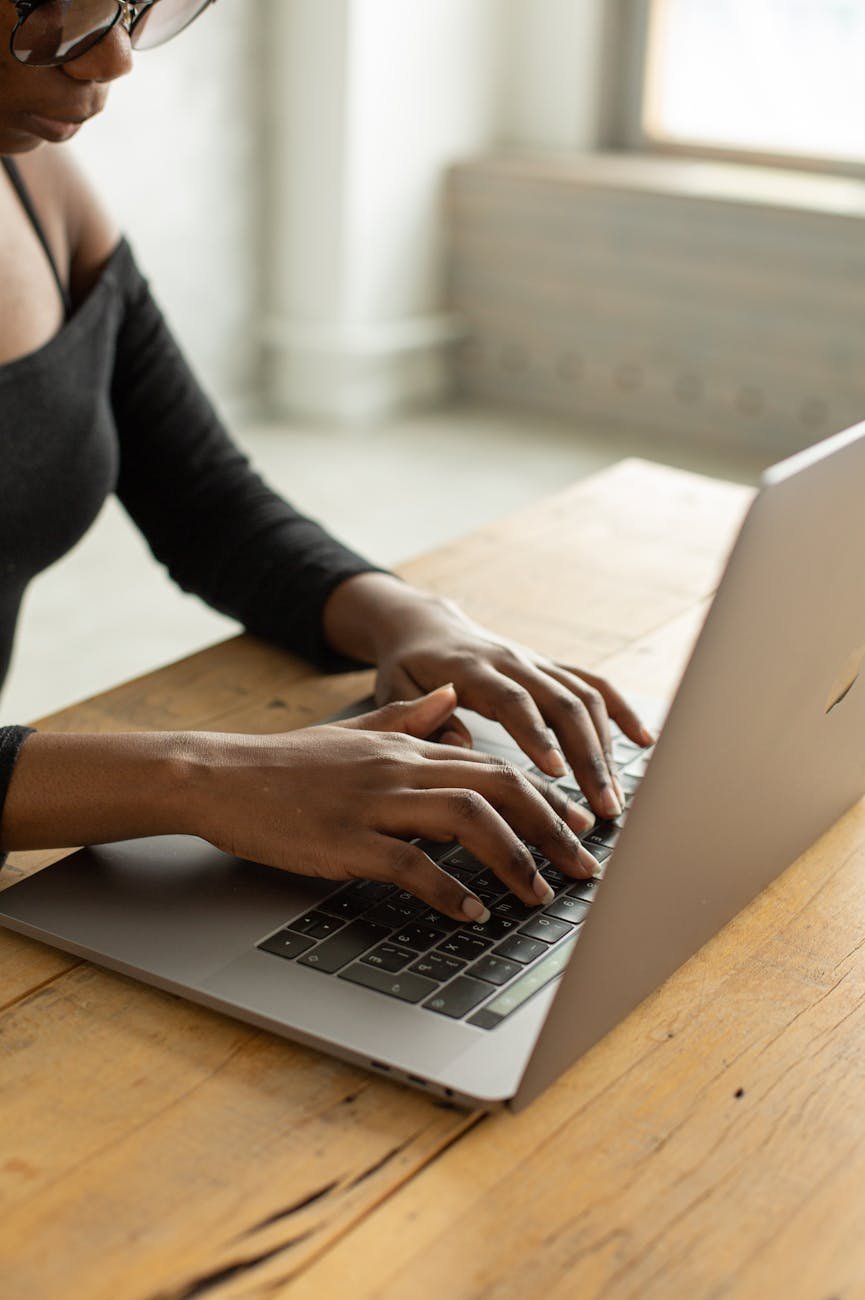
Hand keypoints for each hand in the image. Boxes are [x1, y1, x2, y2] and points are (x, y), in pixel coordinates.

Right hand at [187, 686, 598, 920]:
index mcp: (407, 749)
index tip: (578, 826)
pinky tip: (471, 913)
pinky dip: (447, 890)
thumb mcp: (354, 732)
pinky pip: (410, 865)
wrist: (221, 776)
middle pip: (498, 789)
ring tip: (541, 895)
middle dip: (550, 829)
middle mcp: (400, 770)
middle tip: (583, 868)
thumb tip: (451, 697)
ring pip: (467, 821)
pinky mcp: (345, 840)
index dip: (545, 797)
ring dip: (513, 860)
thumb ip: (408, 718)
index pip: (495, 767)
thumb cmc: (288, 763)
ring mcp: (373, 804)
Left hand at [350, 583, 653, 820]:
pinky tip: (643, 742)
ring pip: (584, 698)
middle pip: (562, 702)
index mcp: (471, 668)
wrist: (424, 625)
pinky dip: (622, 711)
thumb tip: (459, 747)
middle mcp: (512, 660)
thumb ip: (420, 720)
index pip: (511, 699)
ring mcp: (536, 662)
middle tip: (603, 807)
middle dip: (588, 757)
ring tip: (615, 799)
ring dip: (606, 748)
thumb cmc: (406, 667)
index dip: (535, 733)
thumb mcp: (394, 691)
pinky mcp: (550, 667)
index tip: (555, 772)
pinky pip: (593, 684)